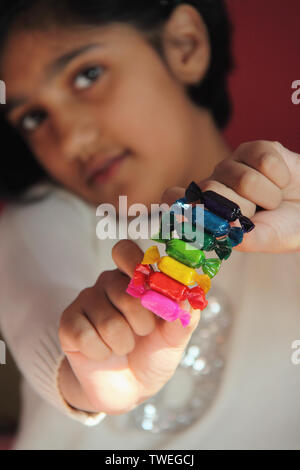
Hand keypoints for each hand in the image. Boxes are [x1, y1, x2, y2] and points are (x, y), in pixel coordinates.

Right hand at [58, 240, 199, 414]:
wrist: (129, 386)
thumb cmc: (153, 352)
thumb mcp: (175, 337)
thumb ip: (183, 317)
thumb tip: (188, 298)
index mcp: (134, 277)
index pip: (126, 251)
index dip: (137, 263)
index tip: (152, 284)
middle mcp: (108, 283)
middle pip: (124, 291)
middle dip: (142, 322)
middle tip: (143, 332)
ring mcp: (85, 301)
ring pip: (107, 321)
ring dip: (123, 343)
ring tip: (123, 346)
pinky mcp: (68, 324)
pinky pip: (84, 336)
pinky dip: (101, 352)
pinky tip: (103, 353)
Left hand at [165, 141, 299, 252]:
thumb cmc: (284, 226)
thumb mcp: (264, 239)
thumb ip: (241, 238)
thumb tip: (219, 231)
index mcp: (206, 211)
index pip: (177, 201)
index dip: (178, 206)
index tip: (181, 216)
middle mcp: (213, 186)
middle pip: (211, 193)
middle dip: (242, 209)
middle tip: (256, 214)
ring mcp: (231, 166)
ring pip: (243, 179)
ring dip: (267, 196)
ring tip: (272, 201)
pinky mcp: (253, 149)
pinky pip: (264, 160)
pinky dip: (280, 177)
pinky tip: (281, 181)